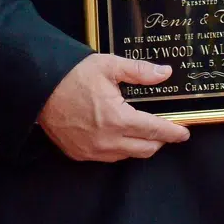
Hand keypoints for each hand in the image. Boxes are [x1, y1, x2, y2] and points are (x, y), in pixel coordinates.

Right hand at [38, 54, 190, 161]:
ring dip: (140, 146)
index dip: (173, 133)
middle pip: (145, 149)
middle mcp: (106, 140)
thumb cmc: (74, 75)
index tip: (185, 134)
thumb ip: (140, 71)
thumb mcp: (110, 66)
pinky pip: (108, 158)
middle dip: (159, 141)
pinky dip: (120, 150)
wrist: (38, 88)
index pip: (154, 131)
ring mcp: (91, 150)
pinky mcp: (78, 153)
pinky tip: (122, 138)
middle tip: (166, 130)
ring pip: (127, 156)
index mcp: (118, 119)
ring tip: (146, 133)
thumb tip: (165, 73)